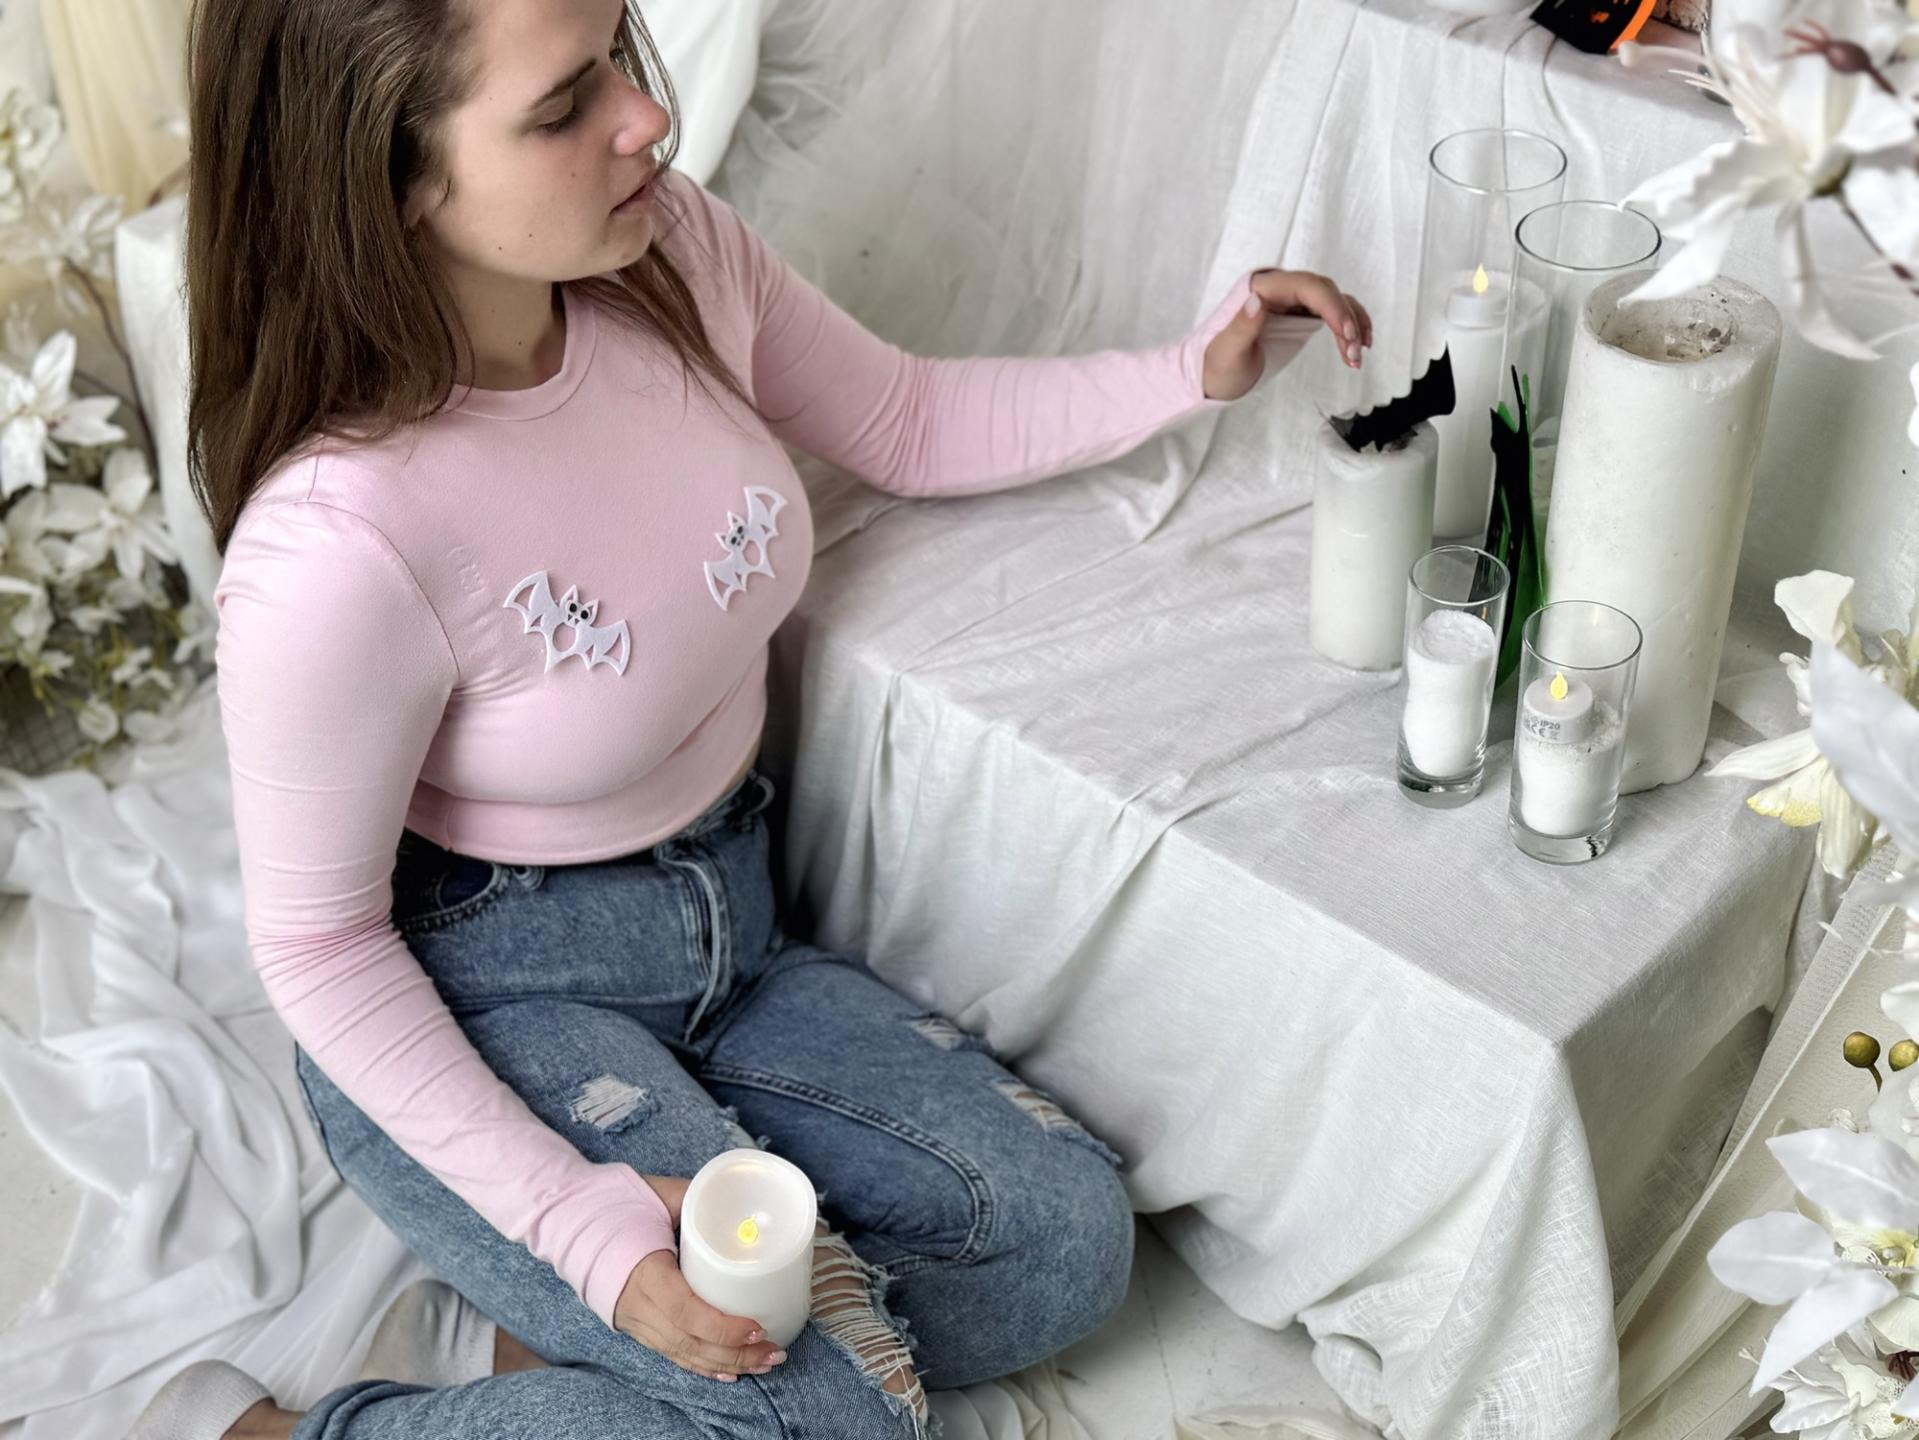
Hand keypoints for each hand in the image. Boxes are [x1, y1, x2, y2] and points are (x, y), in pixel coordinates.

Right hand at [612, 1175, 789, 1382]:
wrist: (571, 1220)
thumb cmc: (616, 1203)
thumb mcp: (659, 1194)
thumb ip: (696, 1197)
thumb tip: (738, 1197)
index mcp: (645, 1273)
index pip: (685, 1311)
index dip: (722, 1327)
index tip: (757, 1327)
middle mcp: (637, 1305)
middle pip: (690, 1343)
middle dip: (736, 1354)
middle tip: (775, 1352)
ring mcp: (634, 1320)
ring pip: (684, 1354)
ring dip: (726, 1364)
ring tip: (765, 1364)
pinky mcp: (636, 1325)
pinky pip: (672, 1353)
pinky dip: (702, 1366)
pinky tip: (730, 1373)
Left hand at [1203, 268, 1373, 401]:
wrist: (1213, 377)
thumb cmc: (1216, 366)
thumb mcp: (1227, 352)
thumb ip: (1242, 327)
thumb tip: (1257, 300)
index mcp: (1261, 289)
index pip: (1308, 287)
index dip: (1332, 306)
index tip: (1346, 334)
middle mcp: (1280, 289)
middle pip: (1325, 292)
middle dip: (1346, 320)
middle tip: (1354, 354)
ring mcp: (1291, 301)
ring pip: (1334, 301)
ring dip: (1352, 325)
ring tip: (1357, 356)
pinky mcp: (1300, 315)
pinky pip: (1332, 311)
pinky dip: (1349, 325)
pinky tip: (1360, 344)